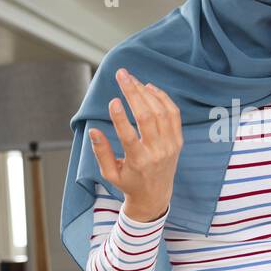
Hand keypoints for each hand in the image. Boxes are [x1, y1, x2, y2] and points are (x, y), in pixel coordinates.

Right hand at [88, 68, 183, 221]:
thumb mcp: (110, 173)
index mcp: (138, 162)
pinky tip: (149, 88)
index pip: (129, 137)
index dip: (120, 118)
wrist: (155, 196)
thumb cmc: (128, 183)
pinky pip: (173, 114)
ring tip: (131, 79)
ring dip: (146, 92)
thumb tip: (93, 130)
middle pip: (147, 117)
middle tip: (121, 74)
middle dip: (133, 93)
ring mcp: (170, 146)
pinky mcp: (178, 141)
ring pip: (161, 112)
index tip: (112, 100)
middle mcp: (157, 152)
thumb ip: (101, 152)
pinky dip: (162, 98)